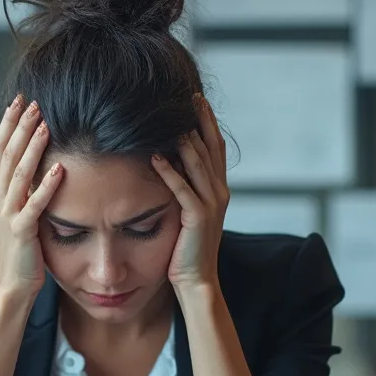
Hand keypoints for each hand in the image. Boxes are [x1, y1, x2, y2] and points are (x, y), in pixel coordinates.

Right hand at [0, 95, 63, 298]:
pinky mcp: (21, 231)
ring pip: (18, 174)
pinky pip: (34, 204)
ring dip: (32, 148)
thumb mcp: (17, 211)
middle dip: (20, 127)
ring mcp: (6, 214)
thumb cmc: (20, 248)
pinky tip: (59, 169)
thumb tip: (35, 159)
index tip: (20, 100)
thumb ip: (21, 187)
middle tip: (34, 103)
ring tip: (44, 125)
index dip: (8, 123)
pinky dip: (46, 186)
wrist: (11, 284)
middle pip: (7, 154)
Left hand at [151, 95, 228, 289]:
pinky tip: (155, 158)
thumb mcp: (190, 211)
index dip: (208, 121)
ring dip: (184, 140)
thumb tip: (171, 160)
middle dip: (199, 120)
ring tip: (170, 119)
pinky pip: (182, 189)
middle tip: (187, 96)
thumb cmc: (187, 247)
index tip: (196, 99)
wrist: (198, 279)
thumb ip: (187, 186)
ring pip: (198, 164)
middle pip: (210, 147)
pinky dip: (169, 172)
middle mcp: (219, 192)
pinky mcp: (197, 218)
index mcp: (219, 188)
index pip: (215, 146)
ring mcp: (211, 204)